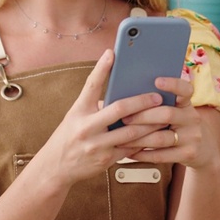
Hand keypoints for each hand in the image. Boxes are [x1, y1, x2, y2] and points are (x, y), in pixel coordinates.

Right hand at [38, 50, 166, 180]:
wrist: (56, 167)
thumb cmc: (68, 137)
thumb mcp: (75, 117)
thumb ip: (94, 106)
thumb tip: (120, 93)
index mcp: (78, 111)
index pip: (91, 85)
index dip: (102, 68)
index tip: (112, 52)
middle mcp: (86, 126)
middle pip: (119, 109)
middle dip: (142, 102)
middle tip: (157, 97)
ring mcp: (96, 145)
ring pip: (131, 132)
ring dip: (150, 124)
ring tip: (163, 117)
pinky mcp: (105, 159)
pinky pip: (130, 149)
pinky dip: (144, 142)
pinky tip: (155, 136)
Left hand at [116, 75, 219, 169]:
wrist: (203, 150)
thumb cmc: (178, 127)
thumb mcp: (176, 112)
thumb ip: (159, 105)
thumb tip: (128, 98)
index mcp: (187, 104)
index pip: (185, 89)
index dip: (173, 84)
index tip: (157, 80)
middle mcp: (192, 118)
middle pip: (166, 114)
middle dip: (142, 116)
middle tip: (124, 118)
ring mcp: (192, 137)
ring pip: (160, 138)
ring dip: (137, 138)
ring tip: (121, 138)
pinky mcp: (188, 154)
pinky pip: (160, 155)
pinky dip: (142, 154)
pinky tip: (129, 152)